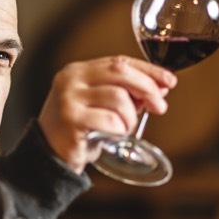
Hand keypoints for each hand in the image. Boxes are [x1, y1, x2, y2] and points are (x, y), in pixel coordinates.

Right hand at [36, 55, 174, 173]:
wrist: (49, 156)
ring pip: (119, 98)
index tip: (169, 81)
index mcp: (78, 71)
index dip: (148, 70)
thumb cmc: (78, 130)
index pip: (119, 61)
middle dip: (147, 88)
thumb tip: (160, 88)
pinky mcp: (71, 120)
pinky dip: (120, 130)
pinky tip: (113, 136)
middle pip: (121, 72)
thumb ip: (125, 94)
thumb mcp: (101, 106)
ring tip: (124, 129)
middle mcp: (71, 80)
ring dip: (130, 116)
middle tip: (160, 106)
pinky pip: (110, 121)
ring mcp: (69, 99)